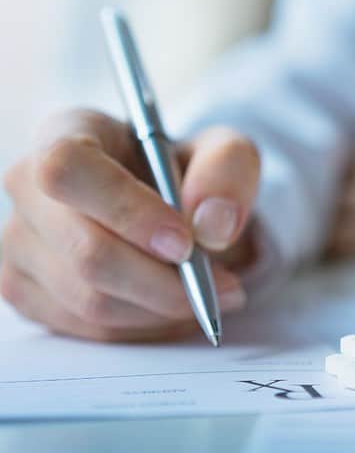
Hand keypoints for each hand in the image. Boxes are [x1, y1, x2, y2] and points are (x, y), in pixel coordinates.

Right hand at [1, 109, 260, 341]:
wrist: (168, 205)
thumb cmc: (188, 171)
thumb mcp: (225, 153)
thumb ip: (227, 171)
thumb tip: (212, 225)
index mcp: (67, 133)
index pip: (69, 170)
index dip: (127, 212)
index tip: (186, 244)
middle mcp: (27, 186)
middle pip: (85, 251)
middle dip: (163, 281)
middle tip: (223, 286)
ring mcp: (18, 242)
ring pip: (89, 300)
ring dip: (163, 309)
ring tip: (210, 294)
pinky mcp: (24, 289)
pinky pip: (88, 328)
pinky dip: (145, 327)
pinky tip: (177, 308)